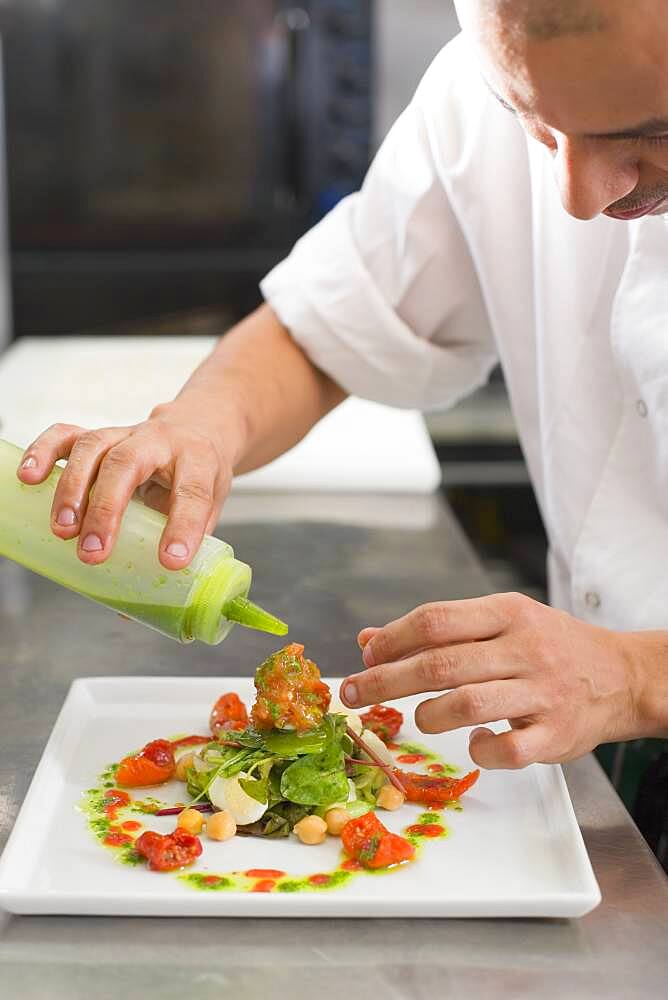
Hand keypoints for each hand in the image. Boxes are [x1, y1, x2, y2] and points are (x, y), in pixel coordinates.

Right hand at [16, 403, 240, 568]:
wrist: (200, 428)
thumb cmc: (201, 474)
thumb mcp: (210, 510)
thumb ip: (177, 554)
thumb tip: (131, 608)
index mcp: (199, 462)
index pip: (193, 493)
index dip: (183, 527)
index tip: (171, 561)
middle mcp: (159, 442)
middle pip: (128, 465)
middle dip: (106, 509)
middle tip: (93, 552)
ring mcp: (126, 434)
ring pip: (93, 447)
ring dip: (72, 488)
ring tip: (62, 528)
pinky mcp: (100, 435)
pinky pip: (67, 436)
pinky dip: (43, 453)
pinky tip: (29, 477)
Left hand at [340, 593, 652, 768]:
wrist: (621, 675)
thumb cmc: (547, 647)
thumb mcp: (498, 623)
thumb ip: (436, 631)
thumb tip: (368, 640)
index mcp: (507, 613)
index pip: (436, 620)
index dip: (392, 640)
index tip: (365, 657)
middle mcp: (524, 648)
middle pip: (440, 664)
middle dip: (385, 681)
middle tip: (352, 693)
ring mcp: (542, 693)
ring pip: (467, 705)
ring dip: (429, 715)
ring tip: (421, 717)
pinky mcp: (555, 735)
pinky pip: (506, 750)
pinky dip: (479, 750)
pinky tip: (473, 743)